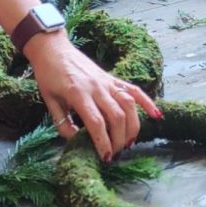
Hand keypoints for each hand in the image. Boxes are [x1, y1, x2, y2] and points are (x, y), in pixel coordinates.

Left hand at [25, 32, 162, 161]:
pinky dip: (148, 103)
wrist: (53, 49)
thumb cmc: (48, 76)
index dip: (103, 142)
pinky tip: (156, 116)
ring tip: (129, 143)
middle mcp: (96, 87)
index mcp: (78, 94)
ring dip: (133, 127)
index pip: (96, 122)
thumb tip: (77, 141)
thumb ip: (63, 124)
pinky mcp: (113, 78)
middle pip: (116, 116)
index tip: (105, 157)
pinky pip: (135, 90)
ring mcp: (107, 82)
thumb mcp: (50, 102)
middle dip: (119, 139)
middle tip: (115, 154)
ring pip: (129, 105)